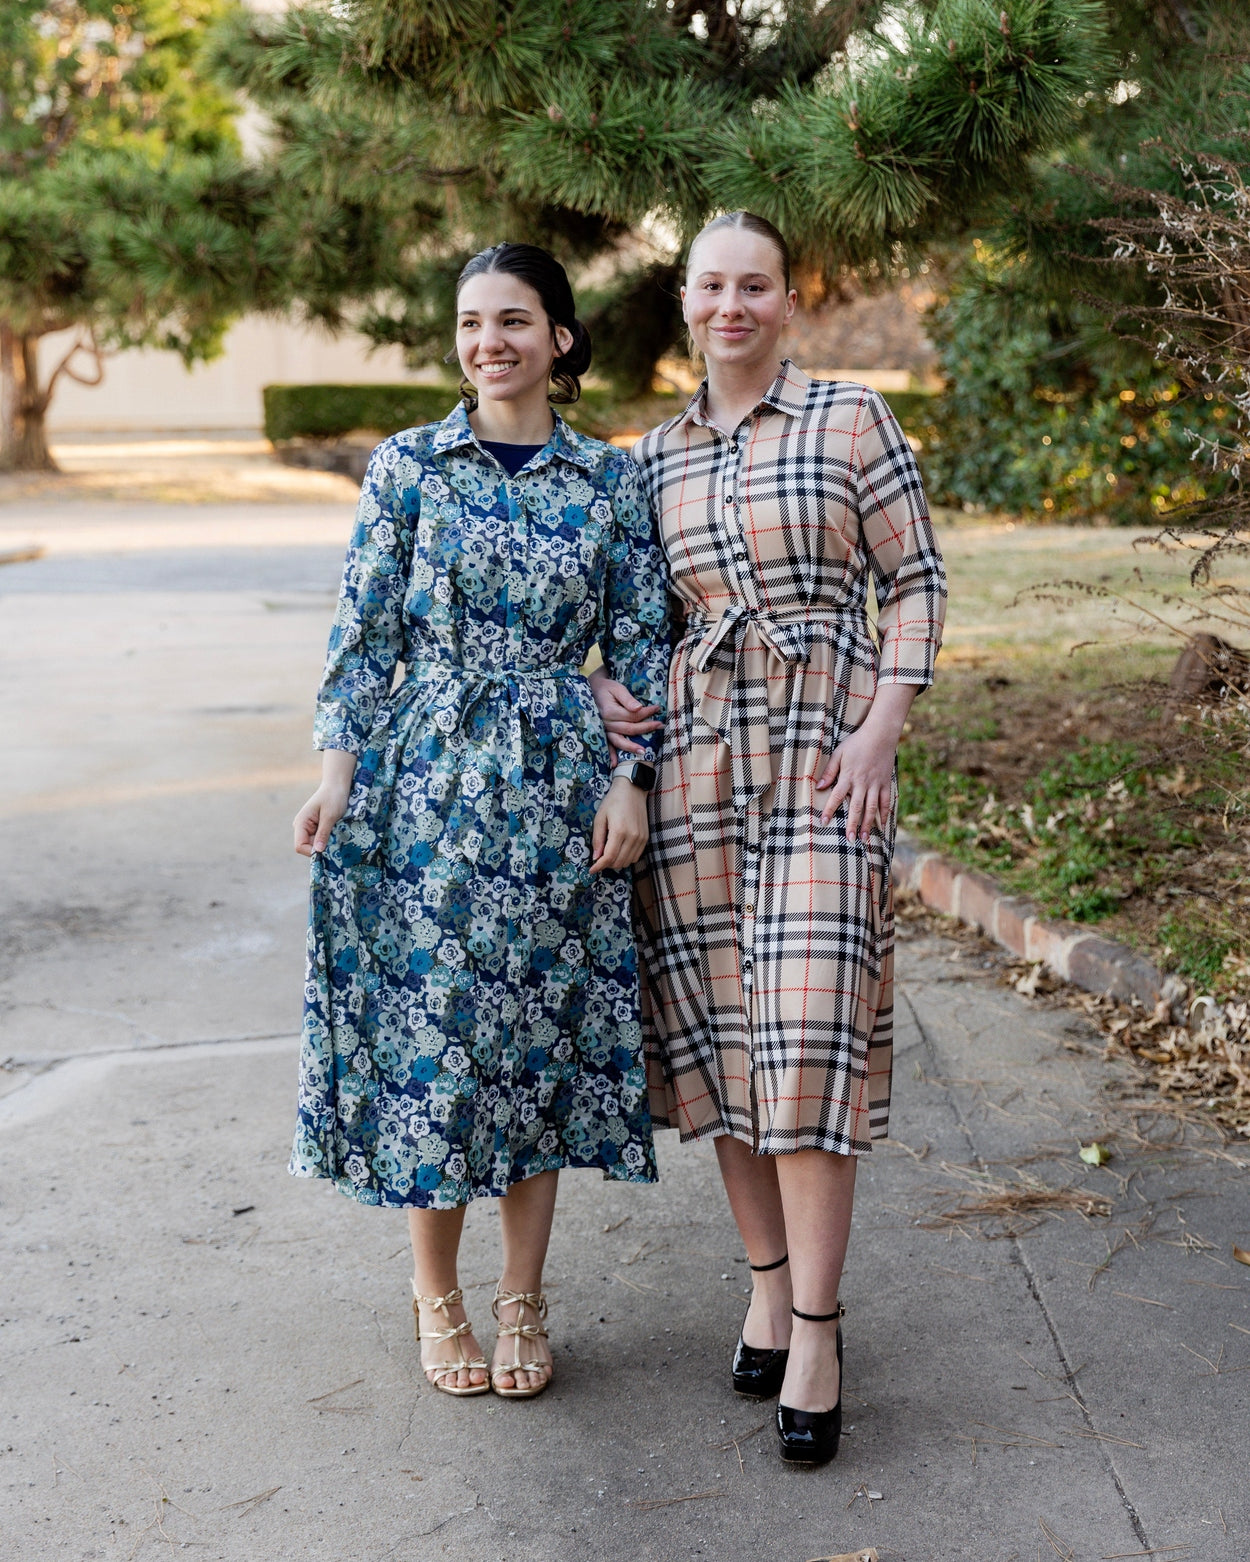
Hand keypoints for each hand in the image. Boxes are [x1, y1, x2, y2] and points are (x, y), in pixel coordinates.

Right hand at [293, 749, 356, 856]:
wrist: (337, 786)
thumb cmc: (333, 797)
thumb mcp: (330, 816)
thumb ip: (323, 833)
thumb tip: (318, 851)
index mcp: (301, 823)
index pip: (299, 846)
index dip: (312, 851)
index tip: (328, 848)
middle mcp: (301, 827)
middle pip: (307, 847)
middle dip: (320, 847)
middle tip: (334, 840)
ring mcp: (307, 828)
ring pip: (314, 845)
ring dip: (325, 843)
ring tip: (335, 833)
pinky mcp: (315, 828)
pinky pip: (319, 840)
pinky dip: (327, 839)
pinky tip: (335, 832)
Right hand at [588, 669, 661, 761]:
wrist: (592, 689)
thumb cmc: (606, 688)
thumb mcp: (617, 688)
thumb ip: (627, 699)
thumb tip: (639, 708)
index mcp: (610, 711)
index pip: (633, 715)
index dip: (646, 713)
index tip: (657, 708)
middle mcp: (606, 723)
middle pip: (629, 729)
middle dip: (646, 728)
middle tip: (661, 725)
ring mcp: (603, 729)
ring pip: (619, 740)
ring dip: (631, 747)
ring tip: (643, 752)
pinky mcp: (602, 733)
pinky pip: (606, 745)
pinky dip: (610, 755)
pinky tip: (614, 765)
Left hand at [590, 777, 648, 872]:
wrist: (632, 790)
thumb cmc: (613, 801)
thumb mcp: (600, 817)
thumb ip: (598, 839)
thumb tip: (596, 857)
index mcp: (619, 831)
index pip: (609, 857)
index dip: (599, 866)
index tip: (591, 870)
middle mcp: (633, 837)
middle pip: (619, 862)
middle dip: (607, 864)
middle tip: (599, 858)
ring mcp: (641, 838)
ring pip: (628, 862)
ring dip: (617, 862)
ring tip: (609, 853)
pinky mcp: (646, 838)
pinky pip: (636, 856)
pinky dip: (626, 858)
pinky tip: (619, 850)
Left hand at [814, 685, 916, 840]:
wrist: (880, 734)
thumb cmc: (857, 743)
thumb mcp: (839, 753)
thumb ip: (830, 771)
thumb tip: (819, 786)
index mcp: (848, 776)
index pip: (836, 797)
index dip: (829, 810)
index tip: (823, 822)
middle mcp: (862, 783)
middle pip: (856, 807)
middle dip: (852, 825)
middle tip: (850, 840)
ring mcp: (876, 784)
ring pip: (872, 808)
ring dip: (868, 824)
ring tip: (865, 838)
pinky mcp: (886, 783)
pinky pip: (886, 801)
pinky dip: (885, 813)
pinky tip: (882, 824)